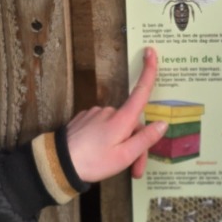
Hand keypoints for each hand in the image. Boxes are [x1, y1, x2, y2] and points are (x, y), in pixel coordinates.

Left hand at [64, 47, 167, 181]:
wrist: (58, 164)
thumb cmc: (93, 162)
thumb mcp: (124, 156)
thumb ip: (145, 139)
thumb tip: (163, 123)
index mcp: (121, 119)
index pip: (141, 91)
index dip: (148, 71)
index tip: (151, 51)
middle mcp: (109, 111)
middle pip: (132, 124)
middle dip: (136, 146)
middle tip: (134, 169)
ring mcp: (95, 114)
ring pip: (118, 128)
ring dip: (121, 145)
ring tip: (115, 165)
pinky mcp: (85, 119)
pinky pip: (103, 128)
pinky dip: (107, 141)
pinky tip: (100, 155)